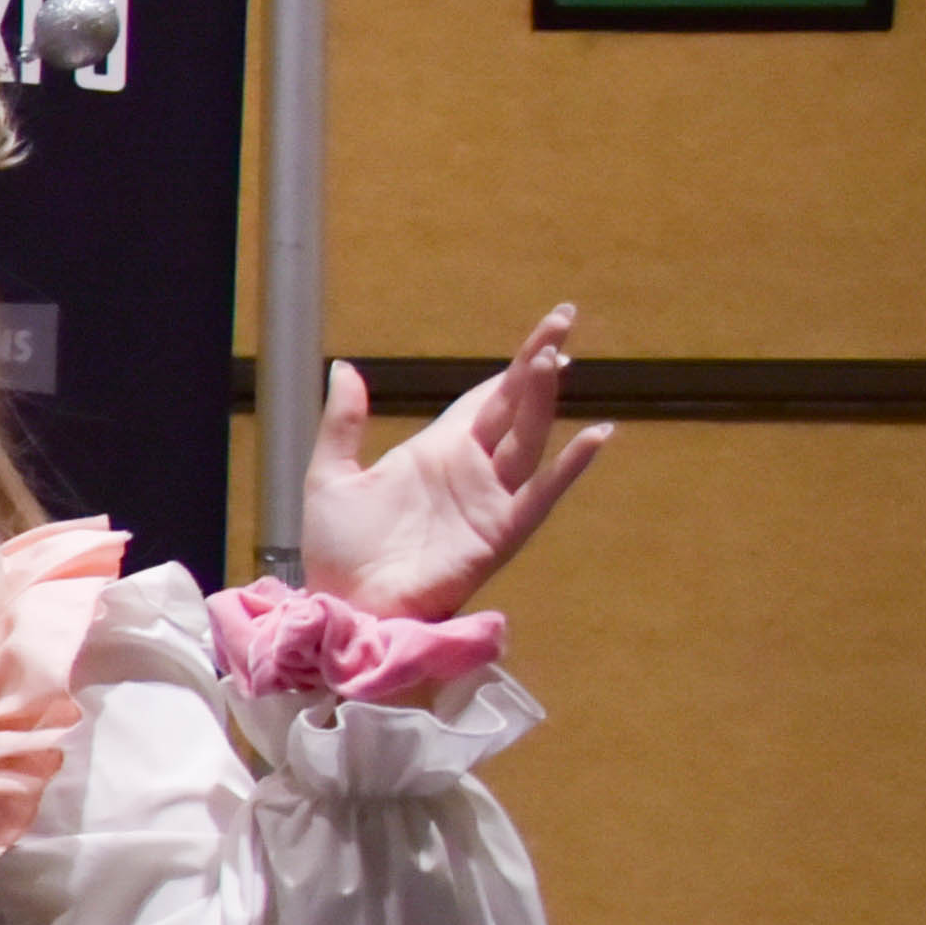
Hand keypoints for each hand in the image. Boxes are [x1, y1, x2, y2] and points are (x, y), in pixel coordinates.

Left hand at [301, 310, 613, 620]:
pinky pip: (540, 495)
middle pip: (515, 406)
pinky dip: (569, 467)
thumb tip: (346, 366)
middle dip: (539, 364)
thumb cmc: (338, 551)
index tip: (548, 335)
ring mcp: (488, 499)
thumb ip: (343, 423)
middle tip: (565, 319)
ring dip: (543, 399)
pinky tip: (595, 436)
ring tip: (555, 358)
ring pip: (527, 438)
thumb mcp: (330, 475)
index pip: (485, 400)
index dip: (514, 370)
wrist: (344, 604)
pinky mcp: (497, 532)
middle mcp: (469, 470)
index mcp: (435, 451)